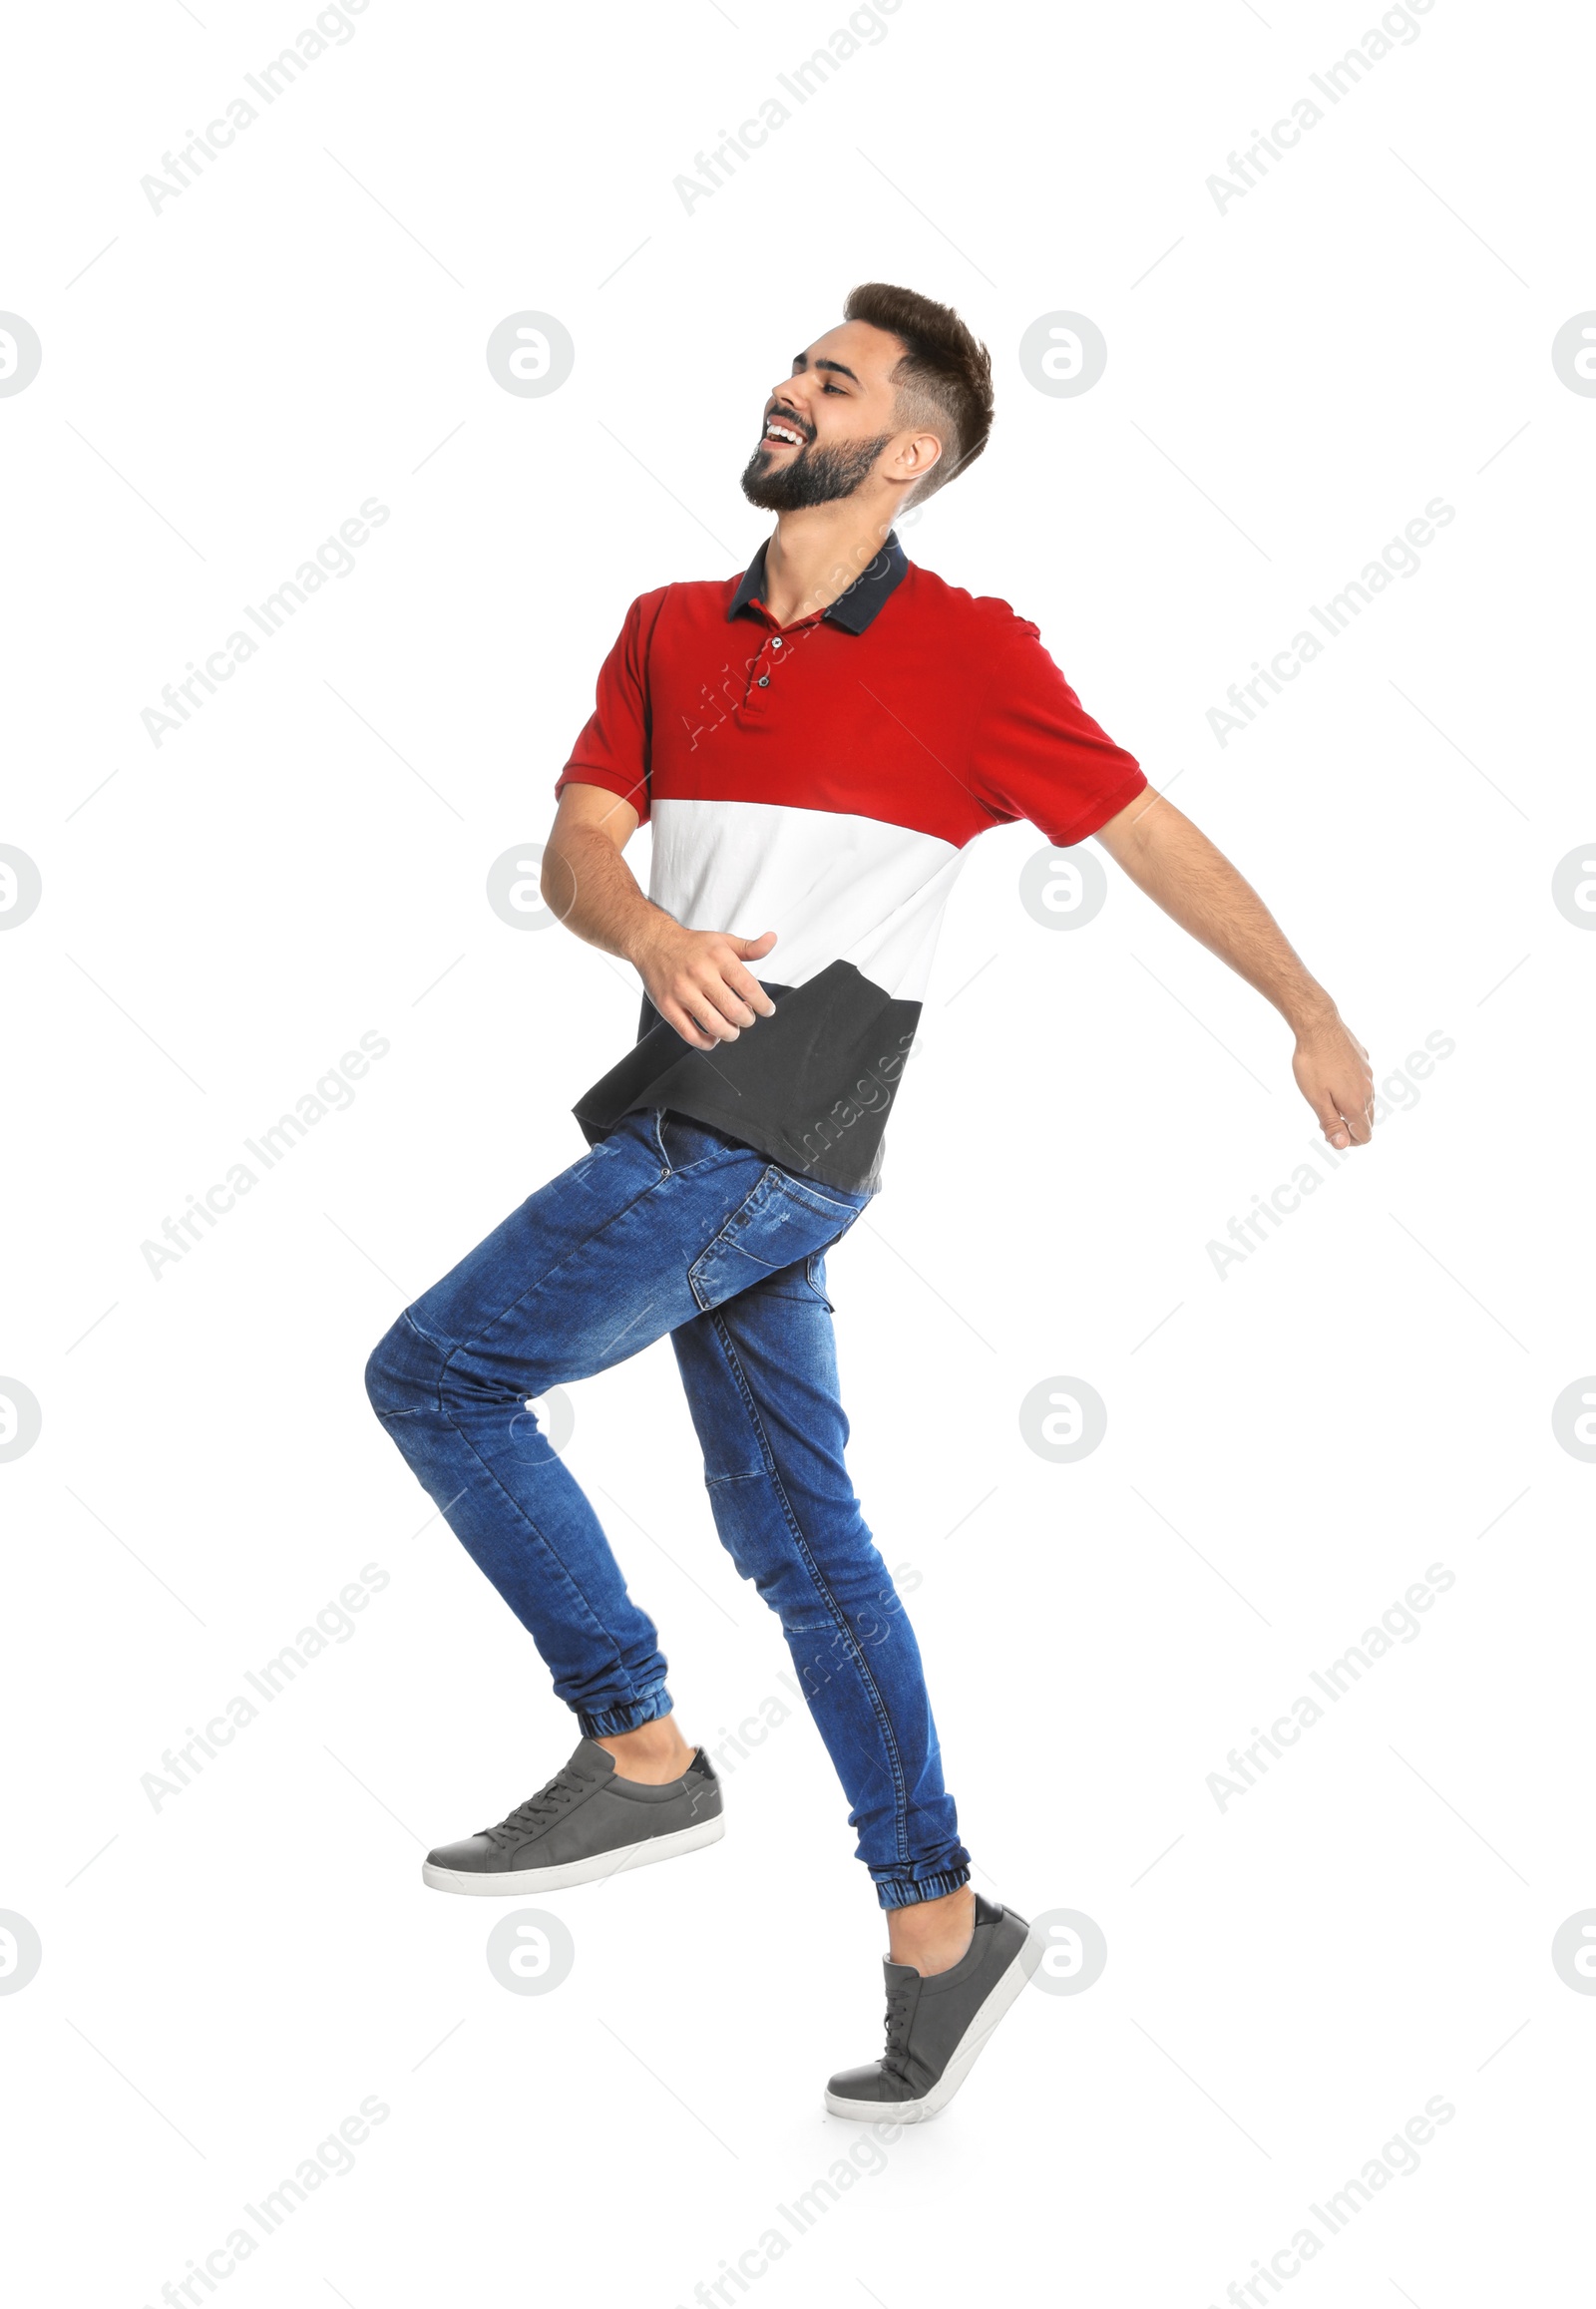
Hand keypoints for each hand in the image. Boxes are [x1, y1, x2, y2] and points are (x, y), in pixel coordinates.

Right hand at [632, 920, 777, 1049]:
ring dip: (730, 1033)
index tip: (767, 1010)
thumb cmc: (692, 946)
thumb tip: (772, 940)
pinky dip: (707, 1042)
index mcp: (718, 957)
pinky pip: (690, 1034)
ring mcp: (682, 992)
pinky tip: (713, 1036)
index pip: (749, 987)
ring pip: (714, 1025)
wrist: (654, 943)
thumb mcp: (723, 941)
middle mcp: (700, 974)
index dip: (763, 1004)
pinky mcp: (667, 1006)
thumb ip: (750, 947)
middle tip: (747, 1018)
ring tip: (733, 1029)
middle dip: (747, 1020)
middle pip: (734, 1010)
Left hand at [1292, 1008, 1374, 1147]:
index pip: (1365, 1135)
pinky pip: (1363, 1082)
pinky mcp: (1364, 1061)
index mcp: (1357, 1103)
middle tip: (1325, 1115)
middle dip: (1350, 1125)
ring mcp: (1368, 1074)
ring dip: (1351, 1107)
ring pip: (1367, 1101)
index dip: (1349, 1140)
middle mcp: (1368, 1091)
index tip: (1328, 1130)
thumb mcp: (1316, 1098)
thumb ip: (1331, 1123)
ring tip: (1327, 1096)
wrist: (1319, 1026)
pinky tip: (1334, 1077)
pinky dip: (1352, 1088)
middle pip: (1368, 1121)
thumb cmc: (1313, 1063)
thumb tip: (1343, 1145)